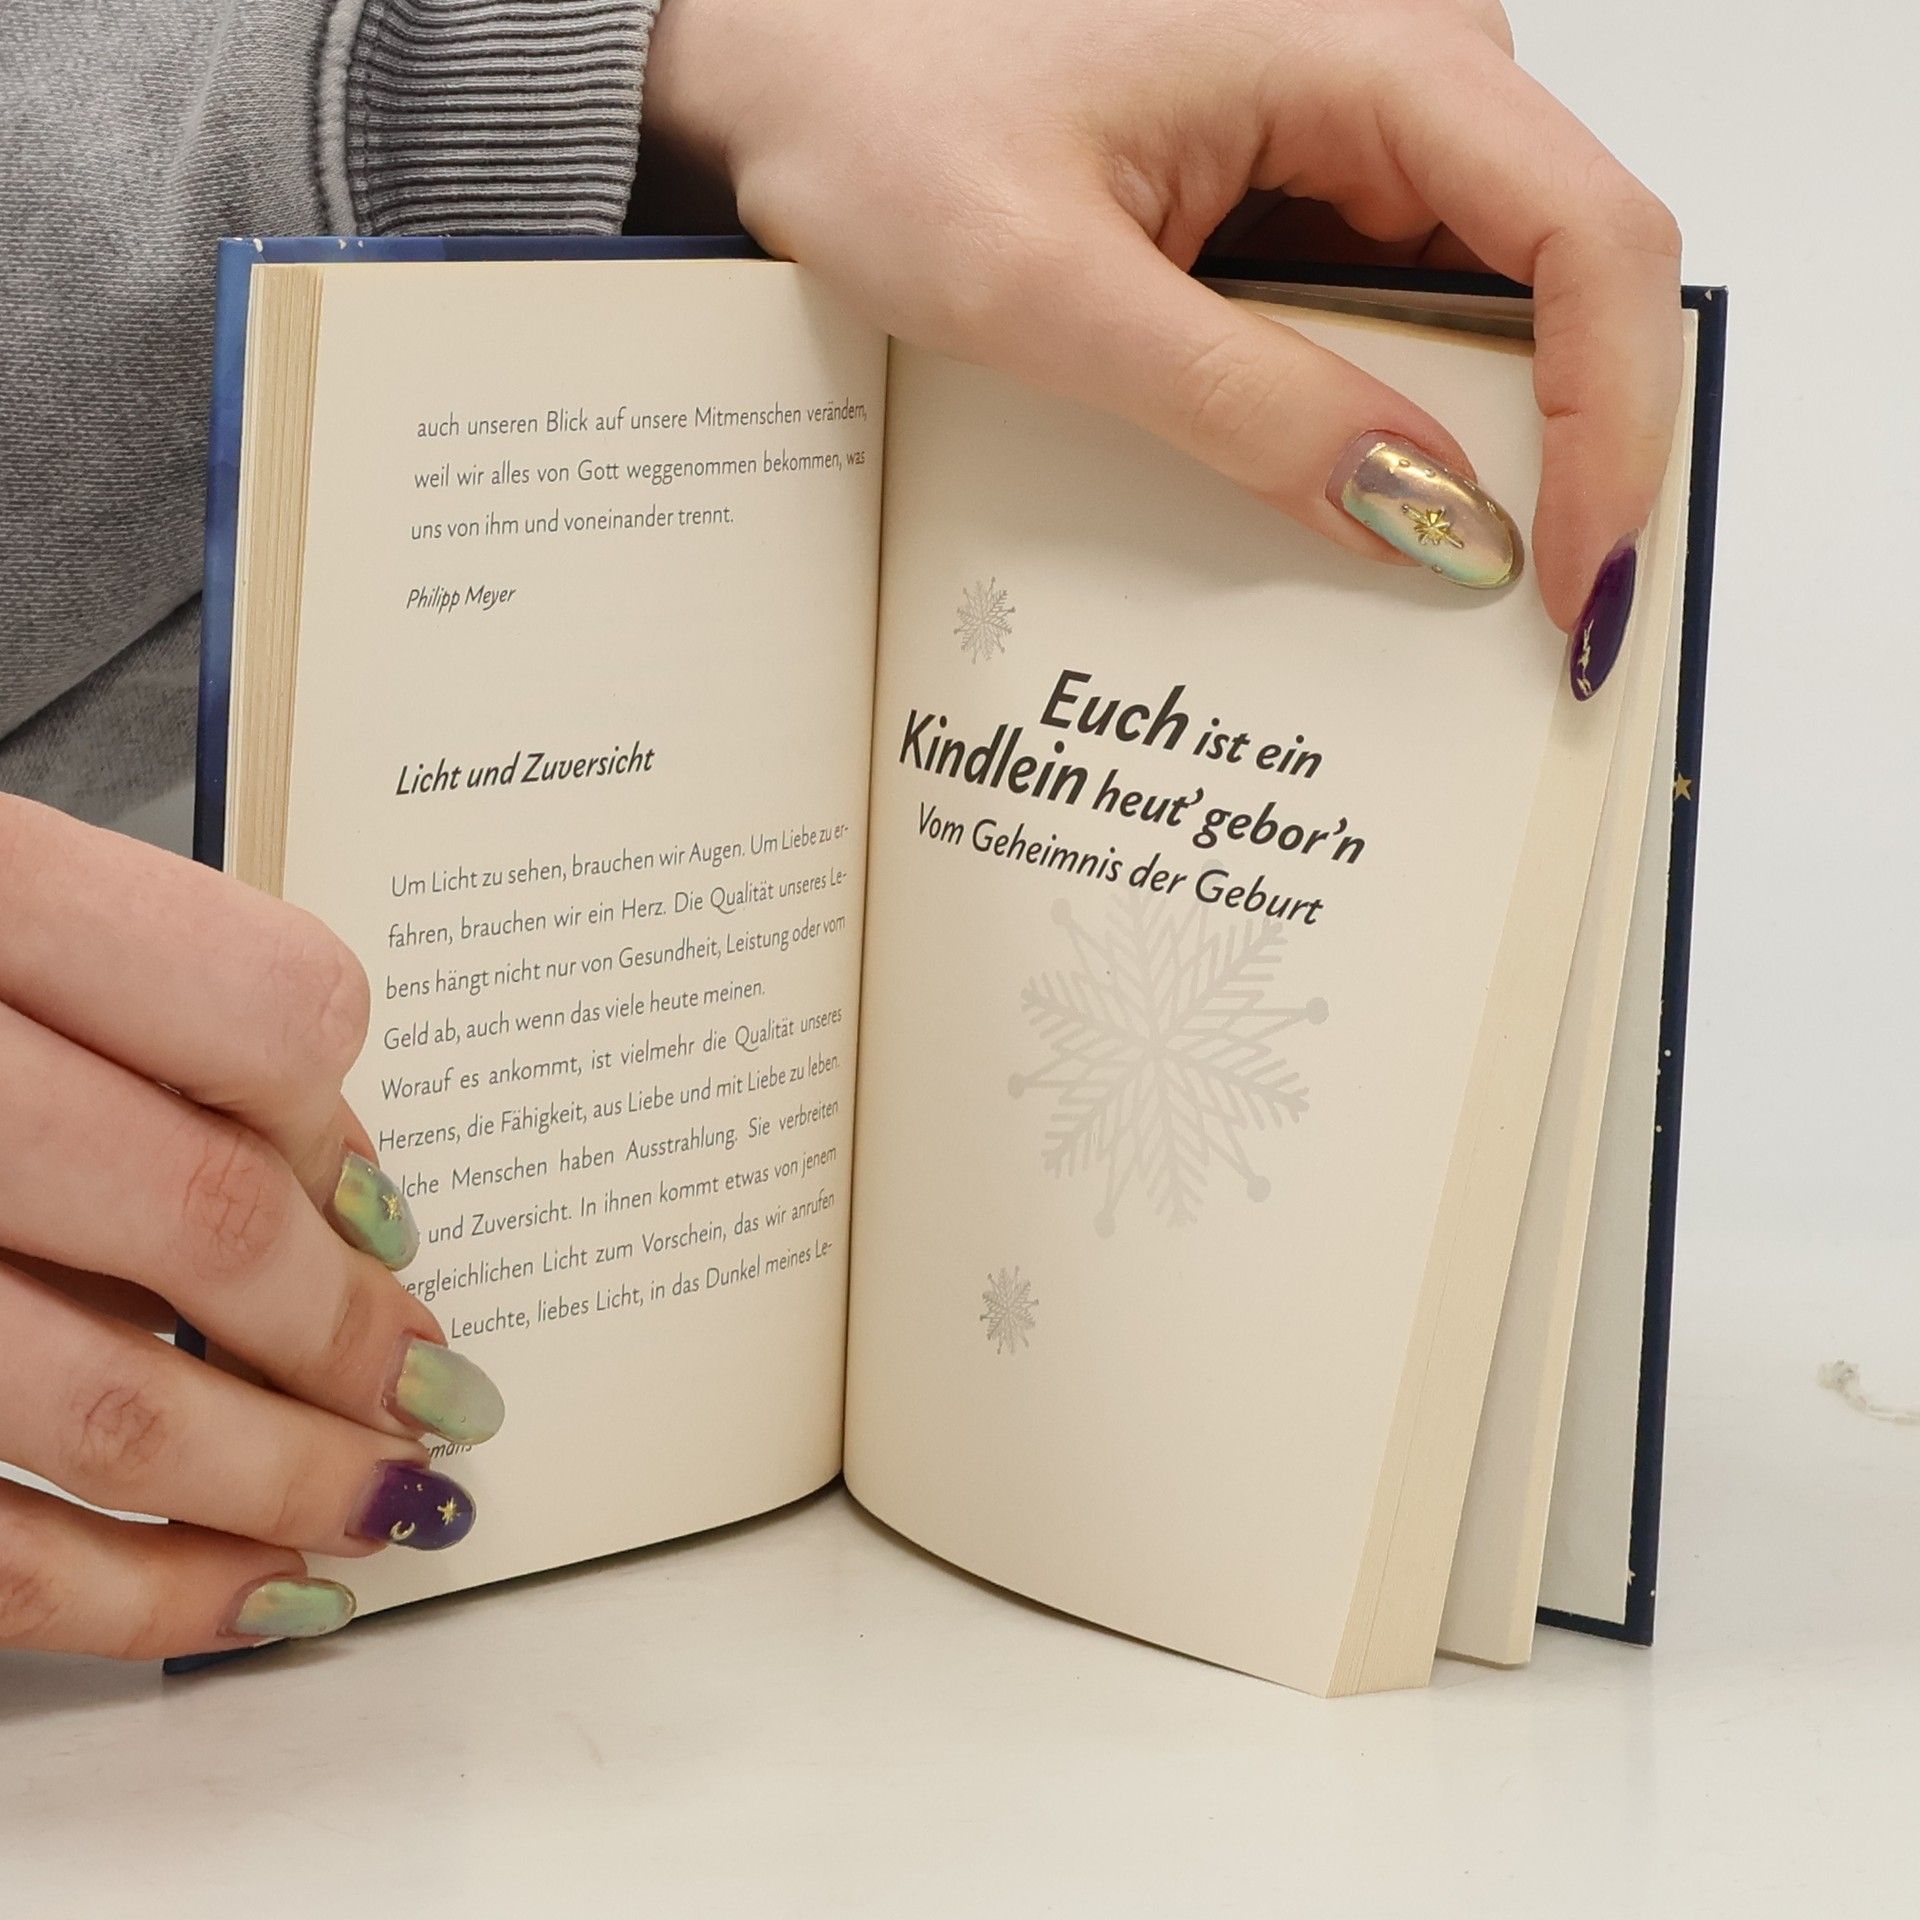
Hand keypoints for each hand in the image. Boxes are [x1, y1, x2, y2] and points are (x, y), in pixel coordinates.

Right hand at [0, 798, 502, 1660]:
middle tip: (434, 1399)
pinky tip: (244, 1599)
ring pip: (106, 1409)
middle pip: (205, 1222)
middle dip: (348, 1339)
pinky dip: (133, 1596)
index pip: (272, 1010)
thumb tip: (346, 1191)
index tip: (395, 1226)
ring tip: (379, 1510)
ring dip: (277, 1486)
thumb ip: (151, 1014)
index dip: (355, 1136)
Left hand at [645, 0, 1680, 690]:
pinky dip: (1379, 415)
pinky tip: (1330, 495)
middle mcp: (1394, 66)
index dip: (1613, 424)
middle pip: (1562, 281)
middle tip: (1513, 620)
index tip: (1576, 580)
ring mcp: (1351, 125)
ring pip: (1483, 309)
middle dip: (1554, 457)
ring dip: (1460, 448)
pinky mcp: (1302, 180)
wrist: (794, 56)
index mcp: (1367, 47)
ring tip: (1409, 572)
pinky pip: (1391, 310)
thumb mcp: (1052, 292)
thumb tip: (1424, 514)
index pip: (1587, 238)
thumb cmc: (881, 113)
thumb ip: (1246, 404)